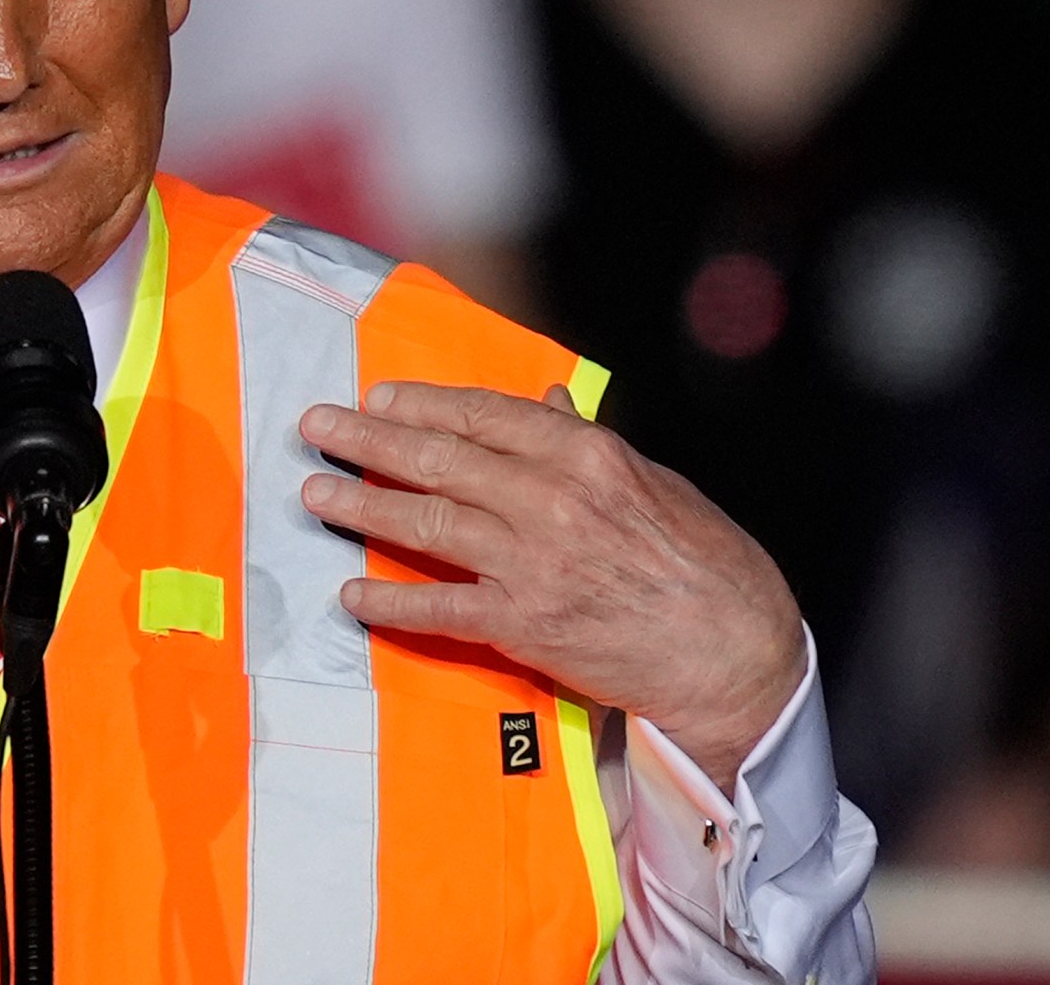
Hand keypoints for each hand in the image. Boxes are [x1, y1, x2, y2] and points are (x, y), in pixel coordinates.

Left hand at [298, 381, 802, 792]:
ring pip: (427, 523)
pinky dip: (390, 602)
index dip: (422, 405)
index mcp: (586, 456)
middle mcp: (551, 501)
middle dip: (368, 440)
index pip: (484, 415)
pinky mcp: (524, 625)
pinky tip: (351, 593)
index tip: (377, 397)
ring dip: (362, 506)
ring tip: (315, 494)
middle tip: (317, 427)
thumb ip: (588, 442)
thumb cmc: (702, 564)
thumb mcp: (652, 483)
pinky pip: (441, 609)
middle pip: (440, 460)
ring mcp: (533, 564)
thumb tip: (546, 401)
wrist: (734, 653)